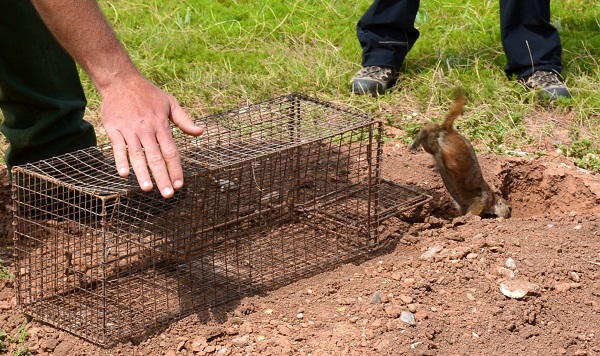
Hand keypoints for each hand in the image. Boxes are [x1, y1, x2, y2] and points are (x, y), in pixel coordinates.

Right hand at [100, 74, 203, 197]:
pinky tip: (124, 174)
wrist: (120, 80)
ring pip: (137, 155)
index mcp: (161, 124)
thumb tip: (201, 132)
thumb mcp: (170, 102)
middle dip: (162, 177)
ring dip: (142, 173)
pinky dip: (120, 160)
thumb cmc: (148, 93)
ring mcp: (129, 129)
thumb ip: (184, 120)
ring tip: (148, 188)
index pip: (171, 151)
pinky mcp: (114, 129)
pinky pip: (118, 147)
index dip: (175, 169)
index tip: (179, 185)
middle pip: (155, 157)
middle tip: (167, 194)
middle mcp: (146, 129)